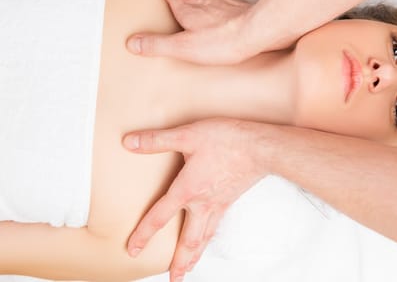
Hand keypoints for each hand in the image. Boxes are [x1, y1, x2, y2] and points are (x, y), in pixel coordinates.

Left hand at [123, 118, 269, 280]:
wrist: (261, 147)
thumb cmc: (228, 140)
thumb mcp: (188, 135)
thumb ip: (158, 140)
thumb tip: (130, 142)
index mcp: (188, 189)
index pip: (160, 216)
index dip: (144, 234)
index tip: (133, 250)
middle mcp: (203, 203)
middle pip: (187, 240)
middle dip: (178, 261)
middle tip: (173, 278)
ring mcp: (219, 204)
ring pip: (204, 238)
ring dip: (195, 256)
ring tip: (188, 269)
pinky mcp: (230, 200)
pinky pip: (217, 226)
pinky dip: (210, 239)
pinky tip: (209, 238)